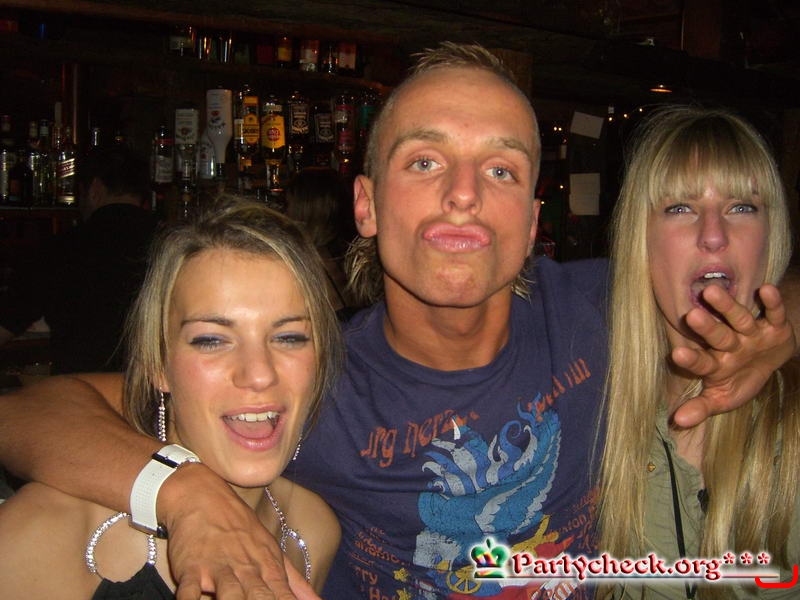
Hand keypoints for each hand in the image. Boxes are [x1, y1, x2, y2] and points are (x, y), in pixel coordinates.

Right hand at [160, 464, 318, 599]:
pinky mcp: (192, 567)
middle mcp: (247, 570)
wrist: (203, 496)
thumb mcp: (271, 551)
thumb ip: (294, 581)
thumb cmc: (240, 528)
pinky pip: (189, 590)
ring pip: (230, 594)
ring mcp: (219, 568)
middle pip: (260, 598)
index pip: (284, 596)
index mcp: (268, 569)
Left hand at [672, 284, 795, 427]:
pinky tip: (766, 289)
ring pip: (738, 318)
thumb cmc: (740, 380)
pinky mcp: (775, 325)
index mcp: (715, 364)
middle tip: (690, 315)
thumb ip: (701, 408)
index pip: (701, 362)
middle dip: (705, 327)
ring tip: (711, 291)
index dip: (690, 360)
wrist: (771, 362)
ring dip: (727, 306)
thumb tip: (678, 422)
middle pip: (717, 335)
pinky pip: (773, 312)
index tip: (676, 354)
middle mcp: (730, 344)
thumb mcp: (723, 398)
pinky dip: (772, 302)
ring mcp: (751, 333)